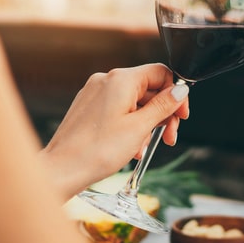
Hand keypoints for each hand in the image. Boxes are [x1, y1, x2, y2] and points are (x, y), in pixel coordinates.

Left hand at [40, 63, 190, 200]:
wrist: (62, 169)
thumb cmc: (96, 150)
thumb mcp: (139, 127)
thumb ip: (163, 105)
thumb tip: (180, 90)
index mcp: (120, 80)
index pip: (160, 73)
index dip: (176, 94)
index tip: (181, 115)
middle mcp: (106, 81)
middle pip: (148, 88)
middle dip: (162, 113)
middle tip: (169, 136)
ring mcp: (95, 94)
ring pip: (134, 102)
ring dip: (147, 123)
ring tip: (144, 146)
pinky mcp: (89, 107)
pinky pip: (119, 110)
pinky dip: (130, 125)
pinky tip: (131, 146)